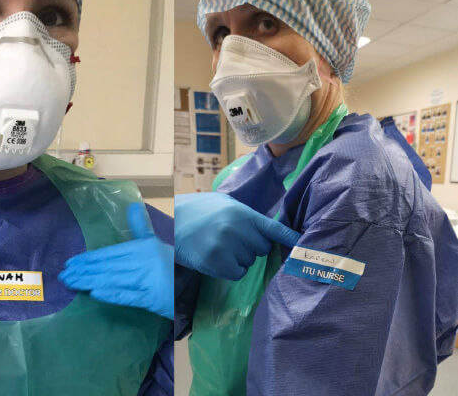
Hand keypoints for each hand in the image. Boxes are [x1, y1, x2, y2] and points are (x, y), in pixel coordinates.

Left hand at [58, 203, 173, 319]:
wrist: (193, 287)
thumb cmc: (169, 265)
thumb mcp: (155, 244)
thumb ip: (141, 227)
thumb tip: (133, 206)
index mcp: (142, 248)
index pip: (109, 253)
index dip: (88, 258)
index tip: (70, 263)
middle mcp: (143, 261)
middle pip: (108, 267)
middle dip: (84, 272)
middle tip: (63, 276)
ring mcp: (147, 280)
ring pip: (113, 280)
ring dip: (90, 282)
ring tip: (72, 284)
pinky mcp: (152, 298)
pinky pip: (129, 296)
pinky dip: (113, 295)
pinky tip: (96, 294)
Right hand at [175, 192, 299, 279]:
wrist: (169, 222)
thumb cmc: (198, 210)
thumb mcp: (225, 203)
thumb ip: (248, 214)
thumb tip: (274, 228)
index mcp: (243, 213)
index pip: (275, 230)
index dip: (292, 241)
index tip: (307, 250)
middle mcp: (237, 230)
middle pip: (262, 249)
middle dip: (252, 247)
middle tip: (232, 239)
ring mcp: (226, 247)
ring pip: (250, 262)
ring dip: (239, 258)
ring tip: (219, 246)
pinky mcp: (215, 263)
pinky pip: (237, 273)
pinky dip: (230, 269)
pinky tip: (216, 258)